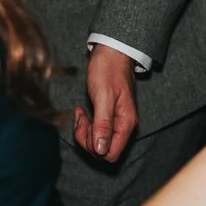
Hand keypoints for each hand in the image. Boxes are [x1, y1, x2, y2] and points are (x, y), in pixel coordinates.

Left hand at [73, 44, 140, 162]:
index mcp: (126, 123)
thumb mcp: (104, 96)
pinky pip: (95, 131)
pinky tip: (81, 111)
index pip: (111, 153)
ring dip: (84, 131)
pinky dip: (86, 125)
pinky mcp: (108, 117)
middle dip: (87, 138)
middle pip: (103, 150)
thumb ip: (103, 124)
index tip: (87, 127)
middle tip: (80, 117)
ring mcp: (116, 122)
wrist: (111, 52)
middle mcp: (123, 126)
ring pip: (97, 142)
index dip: (94, 147)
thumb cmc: (108, 70)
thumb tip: (100, 149)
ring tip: (80, 112)